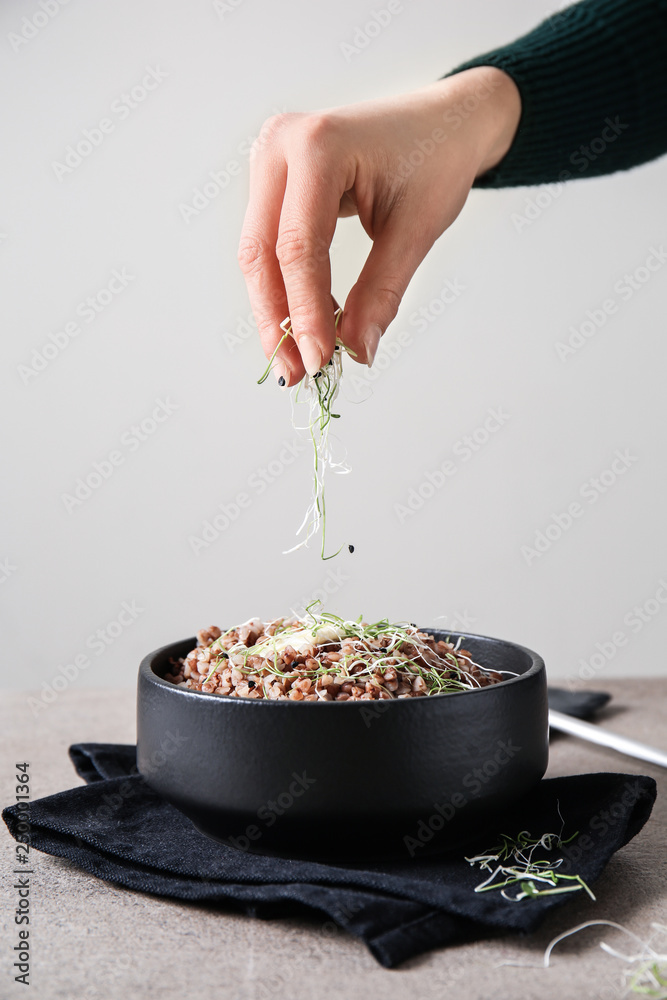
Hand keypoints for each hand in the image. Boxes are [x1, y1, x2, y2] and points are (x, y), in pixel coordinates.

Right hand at [238, 66, 520, 384]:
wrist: (443, 121)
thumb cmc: (436, 160)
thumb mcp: (416, 229)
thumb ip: (381, 292)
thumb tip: (356, 352)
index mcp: (318, 144)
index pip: (299, 247)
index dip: (305, 312)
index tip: (319, 362)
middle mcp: (281, 144)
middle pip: (262, 251)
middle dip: (278, 319)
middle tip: (294, 373)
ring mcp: (270, 157)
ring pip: (257, 252)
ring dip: (275, 309)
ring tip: (296, 358)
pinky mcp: (272, 178)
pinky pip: (268, 242)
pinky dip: (284, 286)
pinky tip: (303, 322)